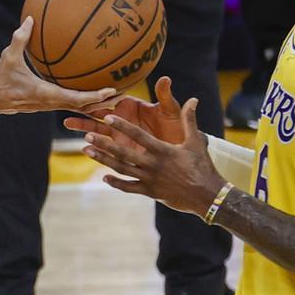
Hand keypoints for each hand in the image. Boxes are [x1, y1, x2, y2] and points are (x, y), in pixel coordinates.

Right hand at [0, 17, 118, 116]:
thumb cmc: (0, 78)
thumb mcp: (8, 57)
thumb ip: (20, 38)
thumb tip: (29, 18)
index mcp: (46, 94)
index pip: (76, 99)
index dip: (95, 96)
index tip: (111, 89)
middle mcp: (52, 103)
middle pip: (85, 107)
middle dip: (105, 102)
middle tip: (125, 92)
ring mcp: (51, 106)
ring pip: (80, 109)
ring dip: (99, 104)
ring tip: (117, 95)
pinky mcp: (49, 105)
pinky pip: (72, 104)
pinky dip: (86, 101)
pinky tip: (96, 92)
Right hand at [63, 76, 184, 149]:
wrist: (180, 150)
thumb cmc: (176, 126)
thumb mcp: (170, 111)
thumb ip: (165, 96)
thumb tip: (165, 79)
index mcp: (130, 106)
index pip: (110, 99)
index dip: (98, 97)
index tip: (85, 94)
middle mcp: (122, 120)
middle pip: (98, 114)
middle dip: (82, 111)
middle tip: (67, 107)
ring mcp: (120, 136)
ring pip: (98, 131)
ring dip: (83, 127)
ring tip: (67, 123)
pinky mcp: (121, 150)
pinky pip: (106, 149)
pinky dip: (96, 148)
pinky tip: (84, 147)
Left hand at [80, 97, 226, 215]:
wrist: (208, 195)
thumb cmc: (202, 166)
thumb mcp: (196, 141)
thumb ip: (190, 119)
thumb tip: (193, 99)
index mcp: (162, 150)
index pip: (138, 135)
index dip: (122, 126)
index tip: (108, 117)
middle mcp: (152, 164)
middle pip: (123, 152)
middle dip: (104, 143)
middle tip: (86, 135)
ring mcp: (149, 180)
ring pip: (121, 169)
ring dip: (103, 160)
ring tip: (87, 151)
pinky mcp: (150, 193)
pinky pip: (129, 187)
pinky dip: (116, 182)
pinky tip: (104, 177)